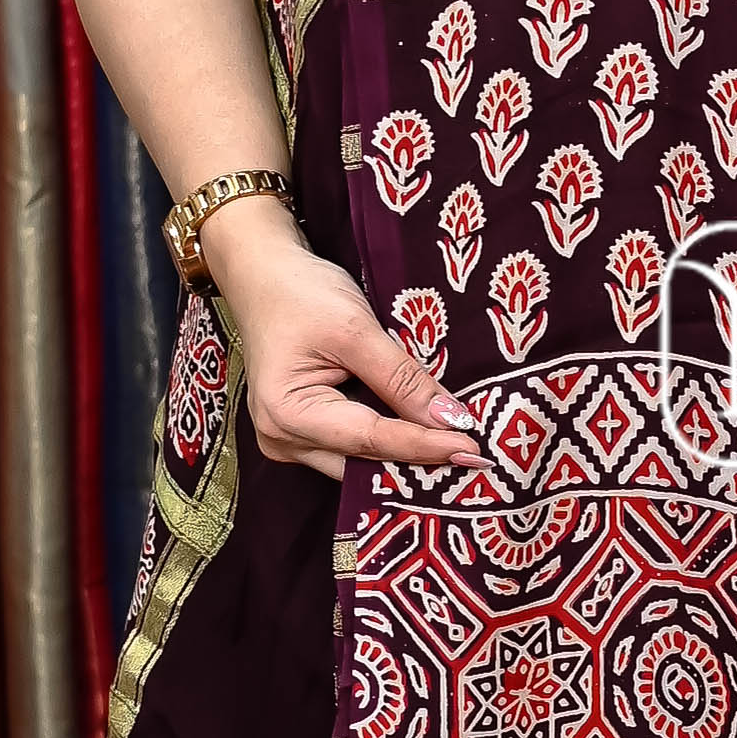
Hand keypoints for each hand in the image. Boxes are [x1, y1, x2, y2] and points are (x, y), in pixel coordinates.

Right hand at [200, 204, 487, 485]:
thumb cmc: (301, 292)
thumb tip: (452, 421)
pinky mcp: (299, 433)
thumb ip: (402, 380)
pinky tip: (423, 439)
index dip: (425, 447)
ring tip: (456, 454)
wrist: (262, 274)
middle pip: (363, 464)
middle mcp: (282, 438)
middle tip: (474, 463)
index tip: (474, 452)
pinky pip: (349, 450)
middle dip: (417, 464)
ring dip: (404, 458)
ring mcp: (287, 440)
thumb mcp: (356, 329)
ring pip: (358, 463)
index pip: (371, 440)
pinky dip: (385, 445)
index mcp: (288, 413)